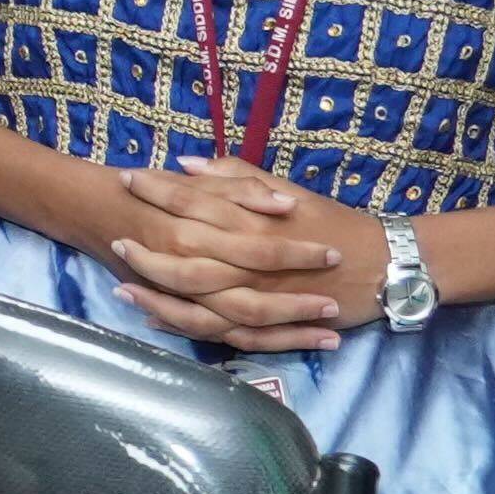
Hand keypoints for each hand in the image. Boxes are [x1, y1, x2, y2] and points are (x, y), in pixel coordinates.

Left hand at [100, 161, 366, 353]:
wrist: (382, 266)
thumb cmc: (335, 224)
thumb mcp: (289, 191)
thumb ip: (237, 177)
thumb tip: (187, 162)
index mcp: (254, 220)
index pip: (195, 200)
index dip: (158, 190)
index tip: (127, 178)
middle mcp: (249, 259)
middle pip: (185, 253)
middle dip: (145, 245)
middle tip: (112, 235)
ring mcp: (256, 296)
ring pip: (194, 300)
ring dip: (155, 295)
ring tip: (118, 288)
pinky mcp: (266, 325)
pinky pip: (217, 331)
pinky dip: (184, 327)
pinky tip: (156, 321)